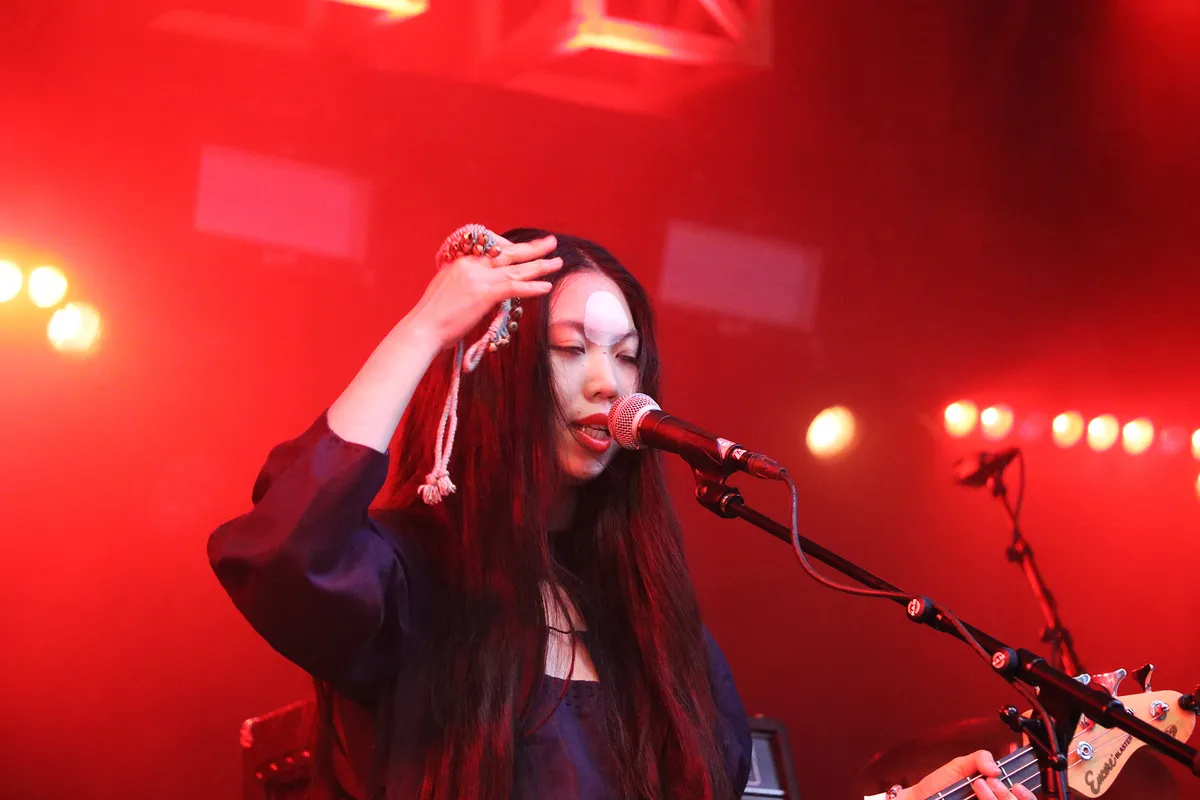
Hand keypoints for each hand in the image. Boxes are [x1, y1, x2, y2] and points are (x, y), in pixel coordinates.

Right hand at [408, 233, 561, 349]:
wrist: (423, 329)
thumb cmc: (432, 317)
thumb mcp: (448, 289)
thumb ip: (466, 282)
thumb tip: (482, 288)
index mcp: (461, 261)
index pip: (492, 248)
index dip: (511, 248)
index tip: (523, 250)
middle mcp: (471, 264)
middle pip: (508, 253)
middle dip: (532, 248)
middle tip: (551, 242)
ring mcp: (478, 278)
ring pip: (516, 268)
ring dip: (540, 265)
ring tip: (557, 262)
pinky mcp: (484, 294)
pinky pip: (514, 287)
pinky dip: (532, 287)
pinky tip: (546, 286)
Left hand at [904, 750, 1035, 799]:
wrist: (921, 797)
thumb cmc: (940, 784)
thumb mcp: (961, 765)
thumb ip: (979, 758)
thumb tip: (997, 768)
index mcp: (997, 793)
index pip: (1025, 799)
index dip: (1027, 795)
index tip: (1017, 786)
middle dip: (1007, 794)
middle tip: (989, 781)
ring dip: (995, 798)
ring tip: (977, 785)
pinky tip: (975, 796)